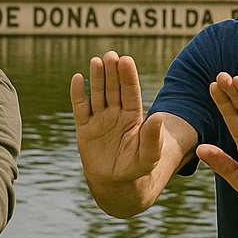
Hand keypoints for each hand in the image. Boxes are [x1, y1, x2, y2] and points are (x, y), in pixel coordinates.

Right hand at [69, 51, 166, 185]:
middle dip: (112, 72)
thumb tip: (159, 117)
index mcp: (133, 117)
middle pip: (113, 89)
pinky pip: (80, 108)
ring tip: (96, 62)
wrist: (115, 183)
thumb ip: (153, 138)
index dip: (128, 77)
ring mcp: (99, 119)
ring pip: (97, 94)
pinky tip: (78, 78)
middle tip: (110, 55)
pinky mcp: (84, 128)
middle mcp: (116, 113)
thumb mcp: (149, 156)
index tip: (126, 60)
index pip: (130, 93)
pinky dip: (78, 94)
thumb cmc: (136, 168)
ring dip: (97, 78)